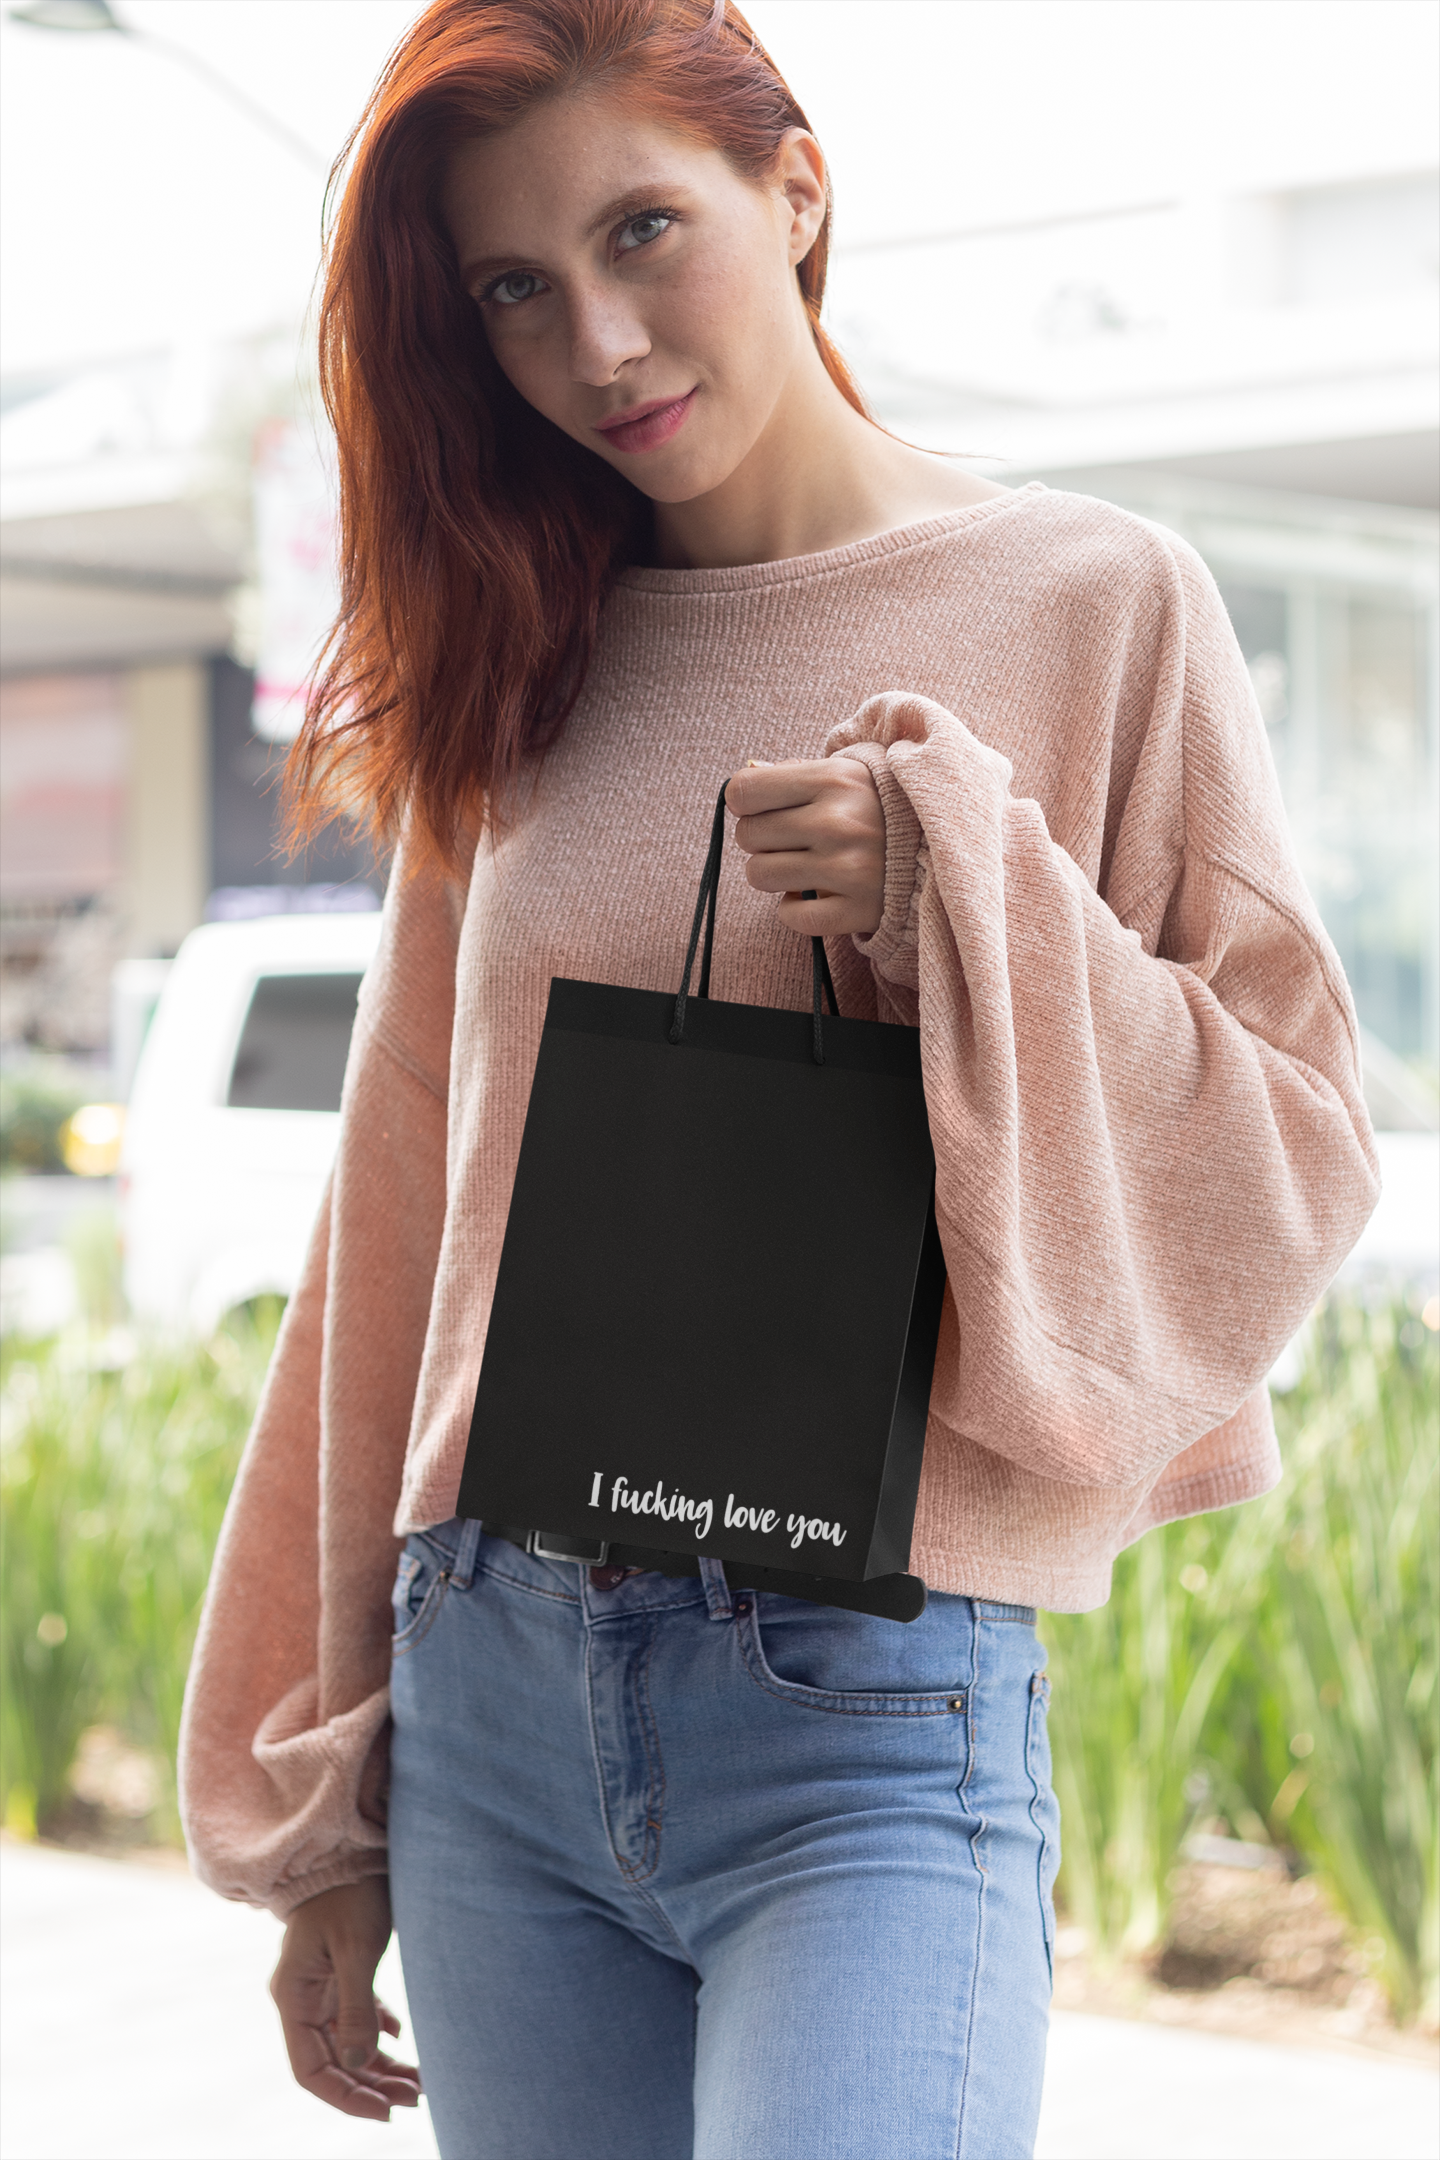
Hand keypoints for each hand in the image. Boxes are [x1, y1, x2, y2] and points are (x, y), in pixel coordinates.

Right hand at [270, 1877, 420, 2118]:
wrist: (348, 1844)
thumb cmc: (350, 1890)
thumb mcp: (357, 1947)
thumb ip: (356, 2006)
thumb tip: (360, 2063)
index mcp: (294, 1997)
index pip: (311, 2070)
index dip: (345, 2098)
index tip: (384, 2112)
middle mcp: (302, 1997)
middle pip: (332, 2062)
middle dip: (371, 2087)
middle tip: (415, 2099)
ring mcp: (320, 1985)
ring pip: (347, 2044)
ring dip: (379, 2067)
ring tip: (418, 2084)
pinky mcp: (340, 1971)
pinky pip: (355, 2017)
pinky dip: (378, 2035)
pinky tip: (401, 2041)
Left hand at [726, 757, 885, 937]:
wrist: (947, 848)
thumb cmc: (886, 807)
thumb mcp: (849, 774)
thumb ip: (794, 774)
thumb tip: (740, 785)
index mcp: (834, 779)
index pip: (744, 790)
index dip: (745, 800)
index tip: (762, 806)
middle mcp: (837, 823)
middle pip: (748, 835)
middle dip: (761, 838)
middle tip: (792, 838)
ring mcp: (847, 870)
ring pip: (759, 875)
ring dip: (774, 873)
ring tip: (804, 865)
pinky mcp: (856, 911)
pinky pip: (789, 915)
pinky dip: (796, 908)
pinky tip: (820, 893)